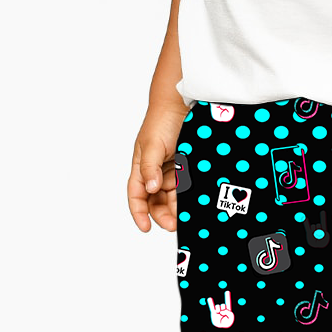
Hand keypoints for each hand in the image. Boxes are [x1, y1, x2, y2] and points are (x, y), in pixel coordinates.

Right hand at [129, 100, 187, 232]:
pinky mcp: (188, 167)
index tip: (146, 228)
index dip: (139, 213)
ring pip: (173, 196)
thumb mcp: (152, 144)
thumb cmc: (161, 120)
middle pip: (156, 200)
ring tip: (186, 214)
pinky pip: (187, 186)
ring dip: (177, 206)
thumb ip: (149, 168)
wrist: (184, 103)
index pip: (136, 195)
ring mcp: (172, 170)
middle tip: (174, 224)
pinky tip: (196, 202)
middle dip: (163, 214)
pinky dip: (189, 195)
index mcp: (141, 167)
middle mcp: (155, 172)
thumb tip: (149, 188)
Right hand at [207, 290, 234, 328]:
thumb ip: (229, 313)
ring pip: (218, 306)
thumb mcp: (231, 318)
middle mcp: (222, 309)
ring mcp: (218, 311)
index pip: (228, 302)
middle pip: (223, 305)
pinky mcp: (214, 313)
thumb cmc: (227, 323)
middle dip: (224, 308)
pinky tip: (209, 298)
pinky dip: (211, 303)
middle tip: (223, 313)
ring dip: (219, 309)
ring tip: (219, 314)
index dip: (227, 297)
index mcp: (228, 310)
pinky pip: (212, 307)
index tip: (227, 291)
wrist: (221, 329)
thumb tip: (222, 310)